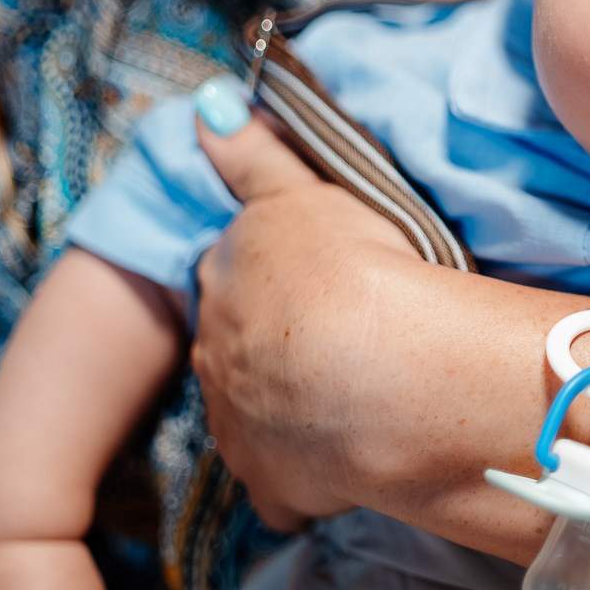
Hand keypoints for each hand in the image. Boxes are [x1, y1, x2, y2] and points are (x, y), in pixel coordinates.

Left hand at [190, 93, 418, 528]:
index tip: (319, 282)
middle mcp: (216, 353)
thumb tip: (207, 106)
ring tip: (359, 397)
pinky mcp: (273, 484)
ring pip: (259, 411)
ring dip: (294, 406)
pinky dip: (309, 474)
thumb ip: (256, 155)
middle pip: (239, 344)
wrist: (382, 375)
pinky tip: (350, 459)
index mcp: (225, 277)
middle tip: (345, 338)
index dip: (277, 277)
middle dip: (279, 344)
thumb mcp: (306, 193)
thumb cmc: (353, 269)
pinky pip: (285, 483)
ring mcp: (240, 424)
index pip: (235, 272)